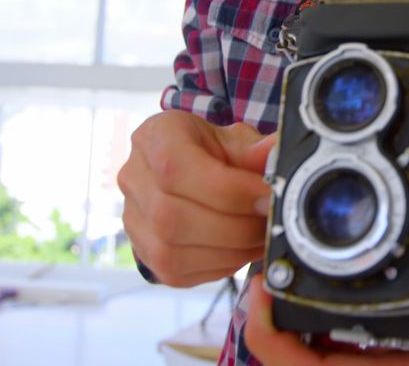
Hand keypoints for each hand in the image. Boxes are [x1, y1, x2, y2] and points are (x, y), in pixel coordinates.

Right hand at [118, 111, 274, 286]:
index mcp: (155, 137)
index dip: (228, 190)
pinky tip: (241, 251)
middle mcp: (133, 178)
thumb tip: (275, 153)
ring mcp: (133, 220)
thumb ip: (256, 150)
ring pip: (171, 250)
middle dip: (234, 226)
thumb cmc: (216, 153)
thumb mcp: (237, 140)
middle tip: (268, 222)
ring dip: (229, 251)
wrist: (194, 173)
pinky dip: (218, 266)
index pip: (176, 169)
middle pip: (172, 215)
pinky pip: (177, 272)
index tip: (267, 196)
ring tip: (260, 238)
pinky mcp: (145, 254)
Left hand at [244, 170, 408, 365]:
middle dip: (276, 322)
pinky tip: (330, 284)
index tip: (260, 296)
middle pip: (307, 363)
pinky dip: (332, 320)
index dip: (274, 340)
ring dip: (301, 320)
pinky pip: (353, 349)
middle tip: (267, 271)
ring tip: (289, 269)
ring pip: (326, 356)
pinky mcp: (405, 361)